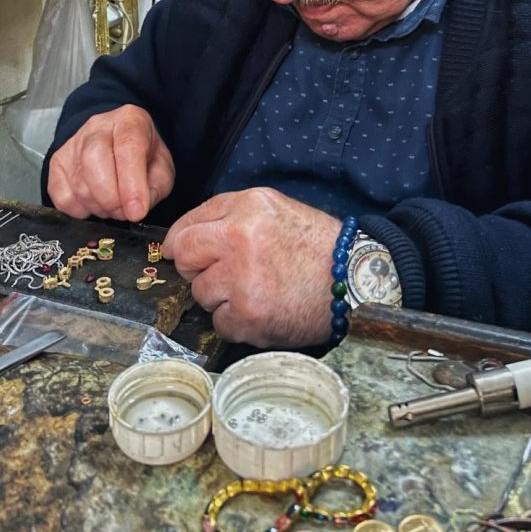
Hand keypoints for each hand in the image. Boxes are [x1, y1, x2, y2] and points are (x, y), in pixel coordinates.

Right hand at [48, 104, 174, 221]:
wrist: (119, 145)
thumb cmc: (144, 157)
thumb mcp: (162, 168)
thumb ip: (155, 188)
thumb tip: (136, 209)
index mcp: (130, 121)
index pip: (127, 148)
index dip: (132, 185)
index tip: (137, 212)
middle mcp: (97, 126)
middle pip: (94, 161)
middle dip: (111, 198)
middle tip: (125, 213)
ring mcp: (73, 143)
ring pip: (79, 183)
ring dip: (99, 207)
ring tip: (114, 207)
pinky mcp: (57, 162)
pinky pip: (62, 195)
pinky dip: (79, 210)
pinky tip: (94, 205)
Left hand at [162, 187, 340, 347]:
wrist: (354, 281)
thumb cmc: (317, 246)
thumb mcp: (277, 209)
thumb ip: (233, 215)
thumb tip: (190, 236)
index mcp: (248, 208)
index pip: (190, 223)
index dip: (179, 240)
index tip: (176, 251)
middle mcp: (239, 239)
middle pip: (186, 256)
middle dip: (194, 267)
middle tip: (215, 273)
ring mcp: (241, 280)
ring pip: (200, 293)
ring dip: (219, 297)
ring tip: (253, 291)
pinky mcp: (248, 316)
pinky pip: (219, 323)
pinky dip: (235, 322)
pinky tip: (261, 310)